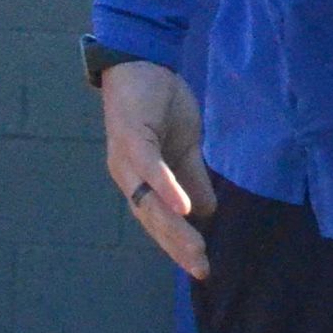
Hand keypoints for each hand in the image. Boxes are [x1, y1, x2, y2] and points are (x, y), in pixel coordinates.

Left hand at [100, 59, 216, 280]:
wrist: (141, 61)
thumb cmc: (159, 104)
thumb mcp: (184, 147)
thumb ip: (192, 178)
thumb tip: (205, 212)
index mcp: (139, 179)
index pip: (157, 221)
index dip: (177, 244)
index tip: (201, 269)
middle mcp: (127, 174)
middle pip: (151, 219)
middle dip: (177, 246)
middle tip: (202, 270)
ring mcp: (126, 157)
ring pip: (149, 201)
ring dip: (173, 228)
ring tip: (196, 251)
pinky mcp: (132, 137)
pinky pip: (150, 168)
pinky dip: (166, 188)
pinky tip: (184, 208)